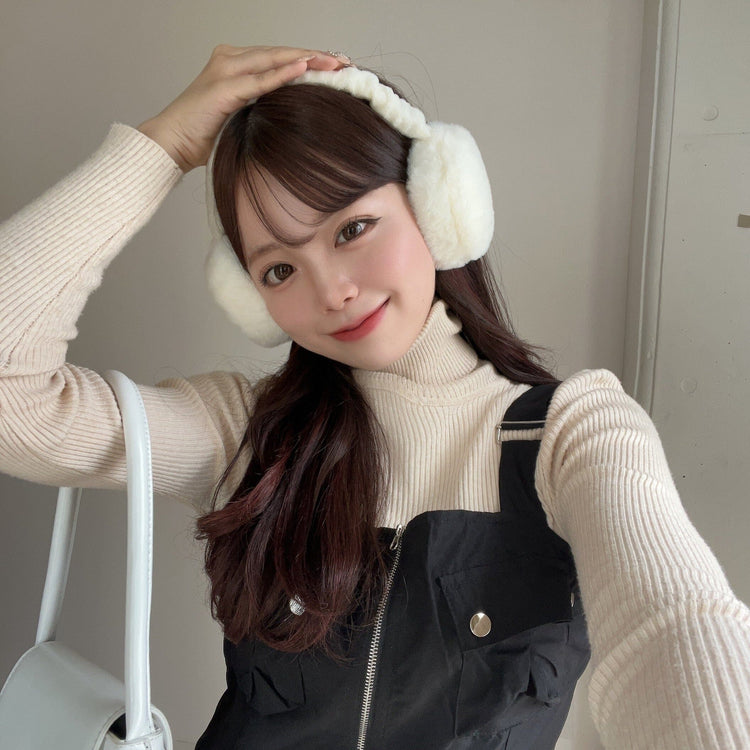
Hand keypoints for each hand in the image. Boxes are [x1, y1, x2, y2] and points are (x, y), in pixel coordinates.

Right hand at [138, 45, 348, 172]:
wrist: (171, 143)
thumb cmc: (203, 135)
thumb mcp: (240, 115)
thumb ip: (261, 105)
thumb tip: (292, 110)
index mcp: (234, 63)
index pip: (277, 56)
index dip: (307, 58)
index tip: (335, 64)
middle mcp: (229, 59)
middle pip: (279, 53)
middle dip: (313, 56)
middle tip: (343, 62)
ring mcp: (225, 70)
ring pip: (273, 60)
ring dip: (305, 60)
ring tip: (332, 62)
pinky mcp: (222, 88)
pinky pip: (259, 80)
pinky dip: (282, 74)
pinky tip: (303, 68)